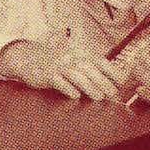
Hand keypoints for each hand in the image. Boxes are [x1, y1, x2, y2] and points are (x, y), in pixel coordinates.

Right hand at [0, 39, 125, 100]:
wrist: (28, 57)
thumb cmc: (57, 61)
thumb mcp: (75, 58)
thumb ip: (93, 67)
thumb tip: (116, 80)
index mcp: (80, 52)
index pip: (101, 62)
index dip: (113, 73)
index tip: (121, 84)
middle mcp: (70, 57)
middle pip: (91, 70)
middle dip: (104, 83)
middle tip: (112, 94)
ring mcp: (58, 66)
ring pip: (77, 77)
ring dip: (90, 88)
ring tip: (98, 97)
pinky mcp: (48, 75)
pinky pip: (60, 83)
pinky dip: (69, 90)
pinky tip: (75, 95)